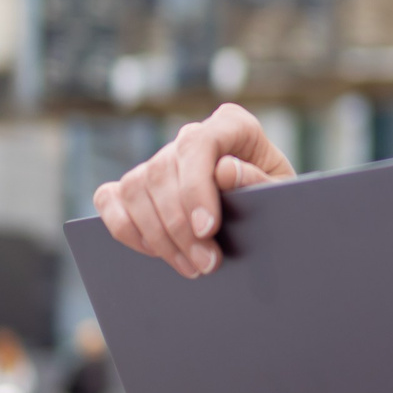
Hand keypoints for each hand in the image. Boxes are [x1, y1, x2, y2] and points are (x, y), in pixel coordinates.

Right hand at [92, 105, 296, 276]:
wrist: (268, 214)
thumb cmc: (277, 199)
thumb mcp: (282, 192)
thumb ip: (257, 180)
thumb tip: (223, 171)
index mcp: (231, 124)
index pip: (197, 143)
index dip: (195, 187)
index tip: (207, 228)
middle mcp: (191, 136)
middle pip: (162, 172)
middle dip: (180, 227)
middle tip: (207, 264)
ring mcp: (160, 159)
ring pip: (135, 189)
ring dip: (158, 236)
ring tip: (191, 267)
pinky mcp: (137, 184)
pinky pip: (110, 199)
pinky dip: (125, 228)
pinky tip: (155, 252)